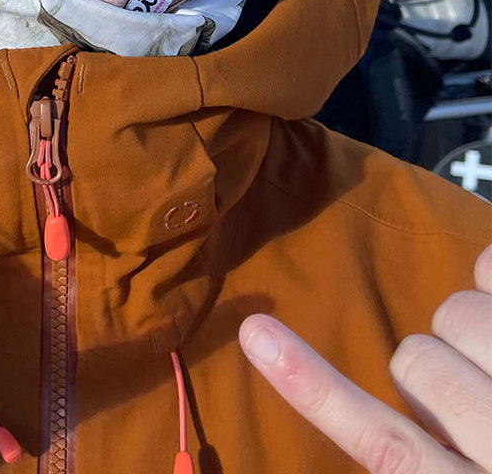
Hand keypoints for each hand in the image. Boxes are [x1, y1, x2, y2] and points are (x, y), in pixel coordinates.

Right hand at [240, 243, 491, 472]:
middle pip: (415, 359)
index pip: (381, 442)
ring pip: (457, 313)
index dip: (316, 389)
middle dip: (431, 364)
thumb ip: (404, 453)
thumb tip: (330, 390)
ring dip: (471, 324)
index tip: (257, 336)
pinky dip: (490, 272)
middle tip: (467, 400)